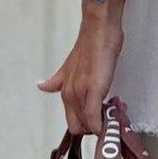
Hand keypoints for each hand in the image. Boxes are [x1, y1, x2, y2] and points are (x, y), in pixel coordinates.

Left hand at [37, 18, 122, 136]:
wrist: (99, 29)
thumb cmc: (90, 46)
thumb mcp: (69, 66)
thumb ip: (57, 80)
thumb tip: (41, 86)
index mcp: (65, 91)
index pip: (72, 123)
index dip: (87, 126)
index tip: (101, 122)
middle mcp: (69, 95)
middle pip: (78, 128)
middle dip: (94, 129)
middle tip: (110, 120)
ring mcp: (81, 93)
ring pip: (88, 126)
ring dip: (103, 126)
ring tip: (116, 116)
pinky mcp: (94, 90)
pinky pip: (95, 119)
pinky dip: (103, 125)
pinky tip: (114, 120)